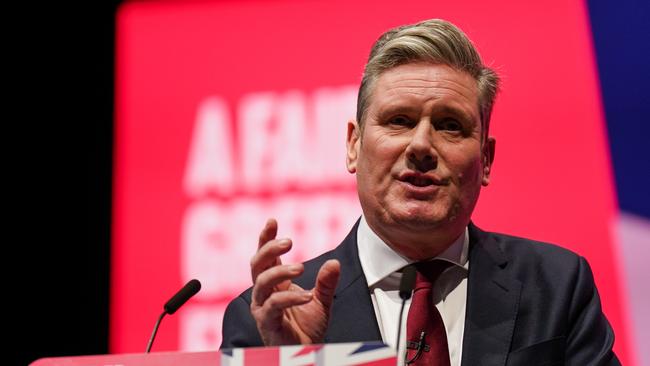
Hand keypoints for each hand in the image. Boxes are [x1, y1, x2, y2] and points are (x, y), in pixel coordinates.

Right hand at [250, 218, 340, 344]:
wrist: (306, 353)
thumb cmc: (307, 329)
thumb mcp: (321, 301)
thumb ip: (325, 283)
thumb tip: (334, 263)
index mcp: (274, 284)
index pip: (265, 256)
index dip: (266, 238)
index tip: (272, 221)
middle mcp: (264, 293)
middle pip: (257, 264)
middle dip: (269, 249)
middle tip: (289, 241)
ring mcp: (262, 307)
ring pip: (262, 282)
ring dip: (280, 271)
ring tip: (301, 267)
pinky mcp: (267, 322)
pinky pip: (274, 305)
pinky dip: (290, 298)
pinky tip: (307, 296)